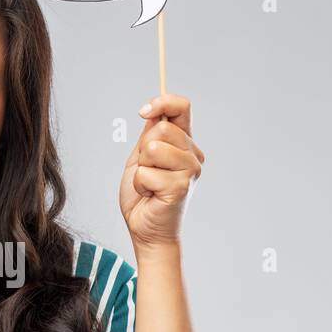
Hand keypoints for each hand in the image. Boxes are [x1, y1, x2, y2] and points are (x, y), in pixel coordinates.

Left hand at [119, 93, 204, 249]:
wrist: (145, 230)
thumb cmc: (143, 196)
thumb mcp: (141, 158)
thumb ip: (149, 136)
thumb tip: (153, 110)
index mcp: (184, 143)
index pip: (182, 107)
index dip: (162, 102)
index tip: (143, 112)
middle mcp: (192, 155)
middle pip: (161, 128)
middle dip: (143, 149)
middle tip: (147, 170)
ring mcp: (190, 170)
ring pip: (153, 149)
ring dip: (141, 169)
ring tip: (148, 184)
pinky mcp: (181, 187)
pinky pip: (146, 173)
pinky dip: (140, 185)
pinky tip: (150, 196)